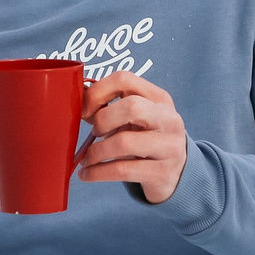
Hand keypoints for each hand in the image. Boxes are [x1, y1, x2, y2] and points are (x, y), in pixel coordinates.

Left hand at [77, 70, 188, 203]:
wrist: (178, 172)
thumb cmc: (147, 139)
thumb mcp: (134, 120)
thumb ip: (107, 108)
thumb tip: (75, 99)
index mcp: (159, 99)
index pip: (125, 79)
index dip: (98, 91)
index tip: (84, 109)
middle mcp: (168, 119)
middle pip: (131, 107)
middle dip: (102, 120)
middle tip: (94, 133)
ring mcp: (168, 146)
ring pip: (124, 142)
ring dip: (96, 152)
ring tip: (86, 159)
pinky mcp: (162, 172)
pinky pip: (122, 170)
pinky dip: (97, 173)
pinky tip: (87, 174)